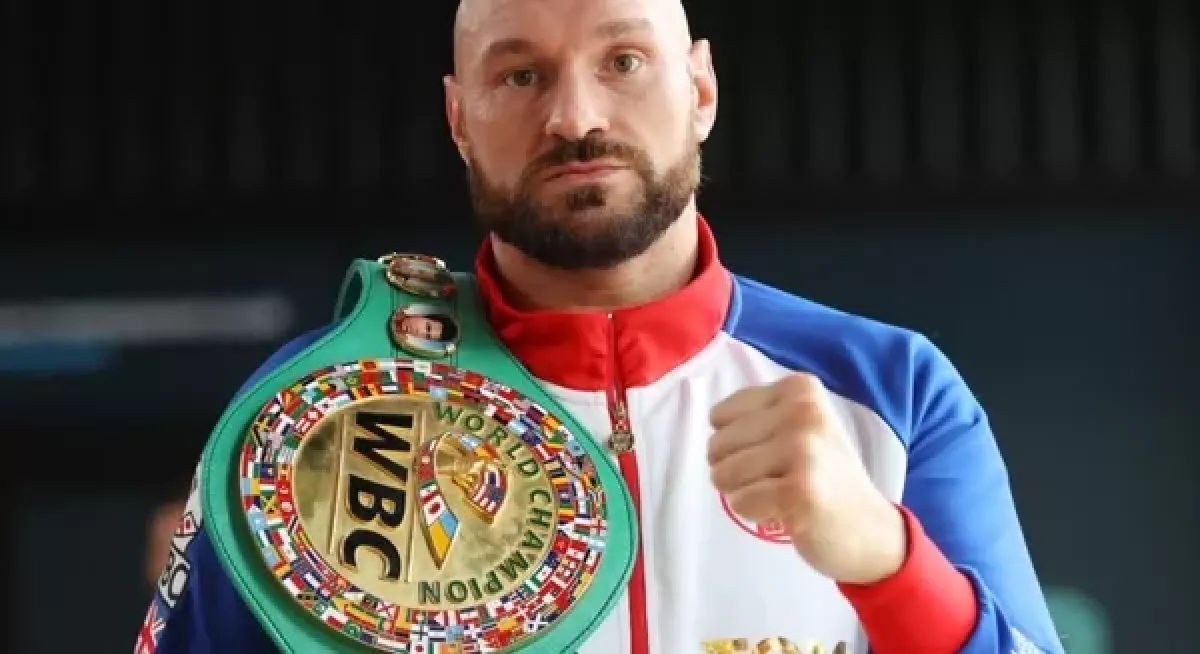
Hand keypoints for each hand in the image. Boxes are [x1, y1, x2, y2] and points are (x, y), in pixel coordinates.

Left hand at [708, 373, 907, 584]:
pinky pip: (740, 502)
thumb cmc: (823, 476)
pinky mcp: (800, 491)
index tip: (774, 454)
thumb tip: (711, 429)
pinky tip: (786, 512)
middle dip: (736, 470)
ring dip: (744, 493)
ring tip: (780, 494)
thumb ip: (756, 416)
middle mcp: (803, 411)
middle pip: (718, 444)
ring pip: (724, 473)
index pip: (720, 416)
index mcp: (799, 389)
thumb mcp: (797, 426)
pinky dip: (754, 513)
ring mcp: (804, 450)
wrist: (869, 528)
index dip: (737, 443)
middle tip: (777, 479)